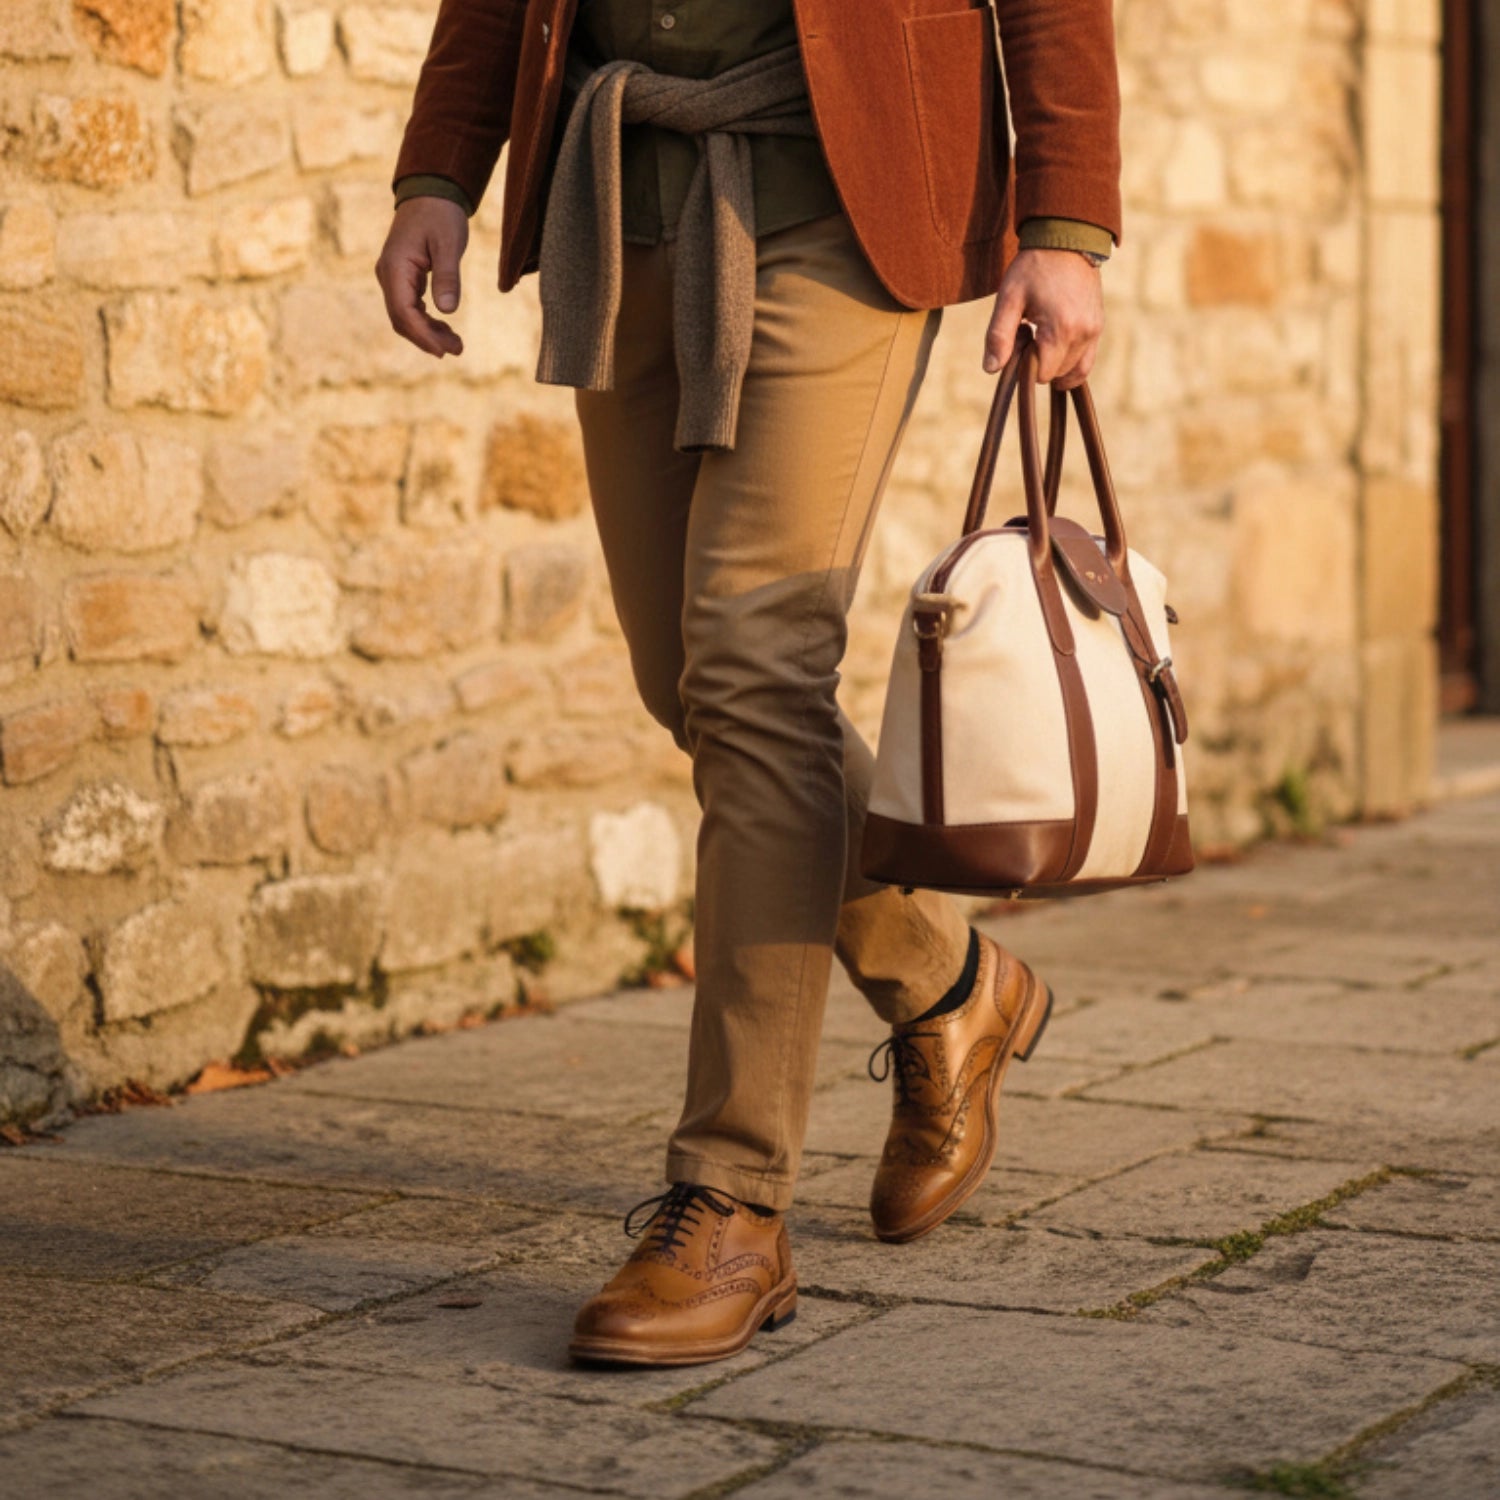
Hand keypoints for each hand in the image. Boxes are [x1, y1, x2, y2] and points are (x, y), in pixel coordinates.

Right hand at [375, 197, 468, 356]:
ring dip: (428, 333)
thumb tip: (447, 311)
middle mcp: (388, 275)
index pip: (403, 312)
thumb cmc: (441, 215)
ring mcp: (393, 277)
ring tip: (457, 345)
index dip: (422, 335)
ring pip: (405, 317)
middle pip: (402, 320)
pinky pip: (410, 308)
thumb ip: (447, 277)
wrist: (431, 192)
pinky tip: (446, 329)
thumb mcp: (449, 244)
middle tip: (456, 350)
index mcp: (395, 267)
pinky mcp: (402, 279)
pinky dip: (427, 322)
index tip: (443, 351)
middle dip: (427, 339)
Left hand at [982, 248, 1103, 388]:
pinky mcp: (1099, 326)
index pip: (1041, 374)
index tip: (1021, 334)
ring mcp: (1094, 331)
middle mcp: (1083, 334)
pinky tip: (1054, 342)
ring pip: (1073, 371)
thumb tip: (991, 369)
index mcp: (1060, 330)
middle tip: (1029, 330)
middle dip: (1039, 362)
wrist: (1066, 240)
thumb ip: (999, 336)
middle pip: (1056, 374)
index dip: (1025, 363)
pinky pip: (1086, 361)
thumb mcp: (1008, 298)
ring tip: (1042, 334)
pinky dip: (1069, 362)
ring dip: (1054, 363)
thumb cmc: (1033, 268)